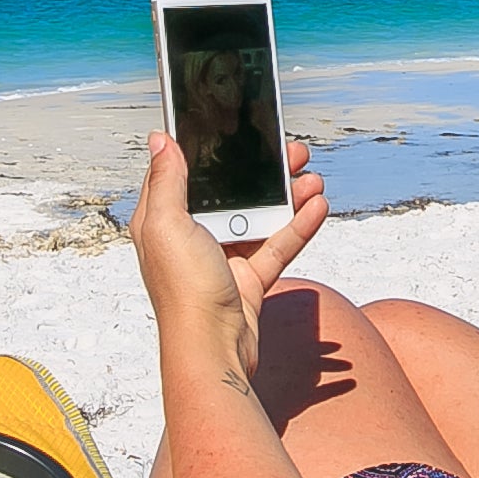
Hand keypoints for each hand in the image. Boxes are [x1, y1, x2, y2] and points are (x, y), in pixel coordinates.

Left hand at [129, 134, 329, 380]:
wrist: (212, 350)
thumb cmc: (184, 292)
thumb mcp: (167, 226)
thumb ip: (167, 181)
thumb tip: (161, 139)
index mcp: (163, 221)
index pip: (182, 173)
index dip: (204, 149)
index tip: (228, 126)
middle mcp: (190, 237)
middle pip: (229, 192)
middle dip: (259, 170)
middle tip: (288, 151)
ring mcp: (222, 258)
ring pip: (259, 215)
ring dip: (287, 196)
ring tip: (310, 177)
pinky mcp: (248, 277)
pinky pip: (277, 245)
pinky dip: (298, 226)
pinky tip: (317, 207)